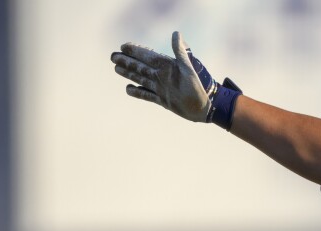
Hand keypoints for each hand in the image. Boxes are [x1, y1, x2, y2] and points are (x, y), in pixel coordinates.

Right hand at [111, 31, 241, 127]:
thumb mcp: (190, 67)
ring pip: (141, 79)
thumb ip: (181, 52)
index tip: (123, 46)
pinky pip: (147, 95)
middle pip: (140, 67)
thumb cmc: (202, 85)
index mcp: (167, 66)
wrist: (208, 106)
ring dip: (128, 73)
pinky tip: (128, 89)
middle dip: (126, 61)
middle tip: (113, 56)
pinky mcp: (163, 100)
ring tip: (116, 69)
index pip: (147, 56)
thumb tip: (176, 34)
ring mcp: (161, 88)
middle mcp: (162, 76)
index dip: (136, 51)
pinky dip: (137, 92)